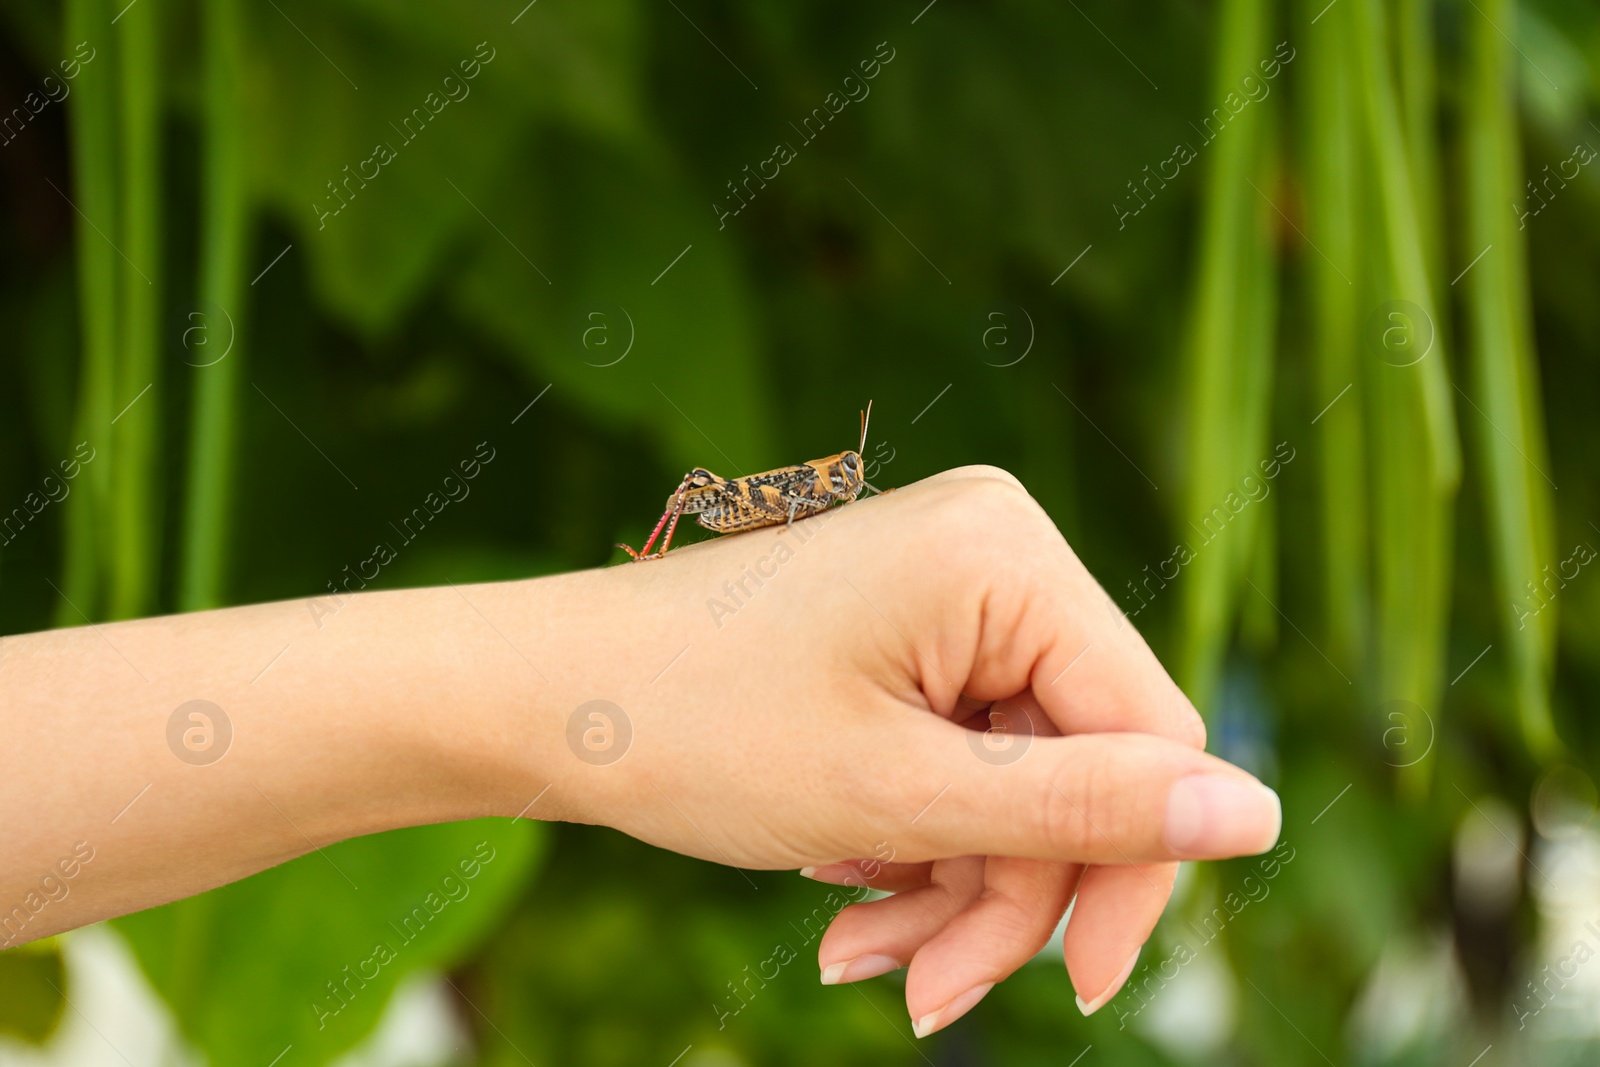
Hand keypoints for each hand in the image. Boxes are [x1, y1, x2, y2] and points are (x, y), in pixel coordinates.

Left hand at [545, 466, 1280, 1036]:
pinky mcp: (906, 635)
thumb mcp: (901, 795)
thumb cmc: (696, 727)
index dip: (1127, 872)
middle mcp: (992, 553)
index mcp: (1008, 556)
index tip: (1073, 988)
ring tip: (862, 954)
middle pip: (1079, 766)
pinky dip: (916, 843)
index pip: (1149, 734)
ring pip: (1014, 781)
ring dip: (952, 885)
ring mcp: (946, 593)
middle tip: (918, 991)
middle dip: (1005, 893)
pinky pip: (959, 759)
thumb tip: (1260, 816)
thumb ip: (1085, 810)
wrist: (540, 695)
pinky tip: (848, 893)